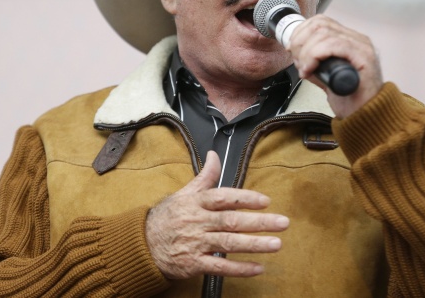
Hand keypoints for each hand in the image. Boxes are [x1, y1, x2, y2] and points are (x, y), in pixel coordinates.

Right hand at [145, 151, 288, 279]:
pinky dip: (239, 269)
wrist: (141, 245)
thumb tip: (215, 155)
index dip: (245, 198)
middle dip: (259, 222)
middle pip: (231, 221)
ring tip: (276, 244)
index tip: (265, 200)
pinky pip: (219, 267)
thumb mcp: (183, 193)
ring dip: (254, 244)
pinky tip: (257, 268)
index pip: (223, 197)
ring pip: (229, 243)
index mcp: (196, 203)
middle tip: (283, 222)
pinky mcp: (193, 264)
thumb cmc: (166, 217)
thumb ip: (204, 177)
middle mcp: (197, 222)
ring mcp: (195, 243)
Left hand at [287, 14, 382, 117]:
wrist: (365, 117)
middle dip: (300, 42)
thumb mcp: (326, 76)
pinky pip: (333, 45)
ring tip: (305, 69)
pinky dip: (314, 56)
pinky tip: (310, 70)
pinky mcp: (364, 57)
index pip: (321, 21)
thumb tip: (297, 55)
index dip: (300, 32)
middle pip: (320, 24)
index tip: (292, 49)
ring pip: (324, 34)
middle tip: (297, 61)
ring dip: (306, 52)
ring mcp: (362, 47)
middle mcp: (357, 40)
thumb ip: (315, 63)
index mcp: (349, 40)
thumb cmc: (350, 100)